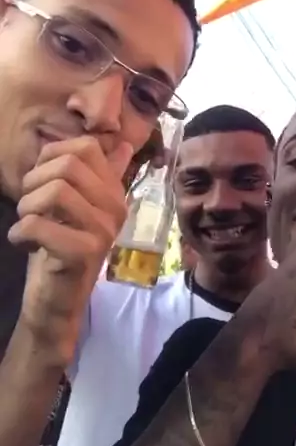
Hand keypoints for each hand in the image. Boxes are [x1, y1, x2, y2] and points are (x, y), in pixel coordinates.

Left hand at [8, 136, 132, 365]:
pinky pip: (40, 225)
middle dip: (34, 182)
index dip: (52, 156)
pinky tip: (25, 244)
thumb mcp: (76, 206)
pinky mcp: (85, 253)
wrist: (58, 301)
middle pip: (68, 166)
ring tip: (28, 225)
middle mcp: (115, 208)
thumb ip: (95, 175)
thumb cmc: (61, 248)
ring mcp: (104, 231)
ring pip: (55, 191)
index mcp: (113, 191)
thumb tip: (124, 144)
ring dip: (27, 208)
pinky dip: (21, 233)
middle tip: (29, 207)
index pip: (86, 147)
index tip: (42, 182)